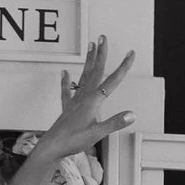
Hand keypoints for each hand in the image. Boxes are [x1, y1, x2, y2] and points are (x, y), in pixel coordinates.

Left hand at [27, 37, 136, 165]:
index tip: (130, 53)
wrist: (52, 147)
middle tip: (103, 37)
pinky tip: (65, 72)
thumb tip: (131, 115)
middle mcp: (84, 97)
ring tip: (90, 46)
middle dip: (101, 54)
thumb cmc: (72, 141)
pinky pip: (67, 91)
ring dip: (88, 60)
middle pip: (95, 71)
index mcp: (93, 101)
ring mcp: (74, 101)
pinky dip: (66, 81)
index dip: (123, 67)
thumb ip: (114, 123)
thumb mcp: (97, 134)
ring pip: (83, 76)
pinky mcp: (67, 108)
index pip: (112, 81)